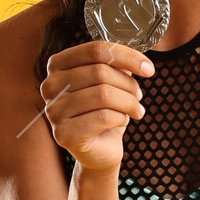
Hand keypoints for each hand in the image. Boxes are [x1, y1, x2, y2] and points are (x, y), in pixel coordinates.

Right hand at [41, 40, 152, 174]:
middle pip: (100, 72)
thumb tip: (135, 59)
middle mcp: (50, 86)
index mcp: (57, 65)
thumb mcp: (111, 83)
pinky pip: (102, 118)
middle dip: (128, 84)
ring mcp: (54, 111)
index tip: (148, 68)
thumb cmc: (103, 112)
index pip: (95, 50)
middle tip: (139, 96)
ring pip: (103, 95)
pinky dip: (120, 118)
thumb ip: (116, 65)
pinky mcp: (64, 134)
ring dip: (128, 102)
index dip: (126, 56)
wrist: (99, 149)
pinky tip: (122, 121)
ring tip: (136, 109)